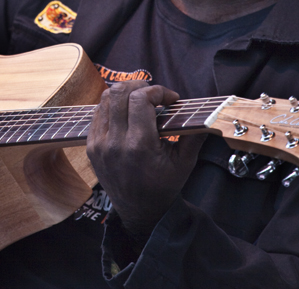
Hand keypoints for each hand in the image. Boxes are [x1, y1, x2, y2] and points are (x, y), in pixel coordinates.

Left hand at [87, 80, 205, 242]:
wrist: (139, 211)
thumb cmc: (164, 186)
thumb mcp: (185, 163)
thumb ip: (193, 134)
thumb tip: (208, 113)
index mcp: (138, 146)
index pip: (140, 99)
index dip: (158, 91)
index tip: (171, 99)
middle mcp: (114, 143)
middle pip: (119, 93)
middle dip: (139, 86)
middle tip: (154, 95)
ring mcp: (99, 144)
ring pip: (106, 99)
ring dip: (125, 94)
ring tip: (141, 102)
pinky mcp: (91, 146)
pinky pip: (98, 113)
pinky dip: (114, 107)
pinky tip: (128, 114)